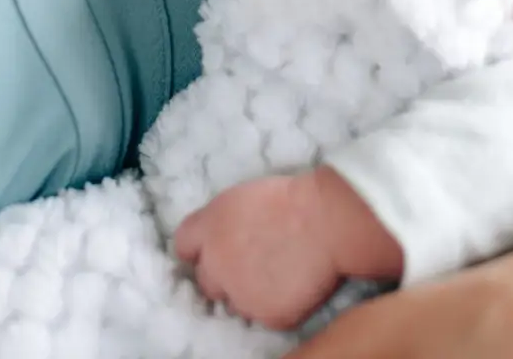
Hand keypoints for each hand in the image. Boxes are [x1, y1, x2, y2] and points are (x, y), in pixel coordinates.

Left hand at [175, 169, 400, 329]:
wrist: (329, 220)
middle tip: (252, 265)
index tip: (213, 250)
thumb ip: (226, 223)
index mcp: (210, 226)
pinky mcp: (267, 316)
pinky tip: (297, 283)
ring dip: (251, 293)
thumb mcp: (247, 197)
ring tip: (281, 272)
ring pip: (237, 303)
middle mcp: (217, 264)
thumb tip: (226, 240)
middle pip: (206, 281)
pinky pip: (266, 316)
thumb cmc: (296, 196)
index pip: (183, 245)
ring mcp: (240, 295)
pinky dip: (279, 304)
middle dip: (224, 276)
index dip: (200, 249)